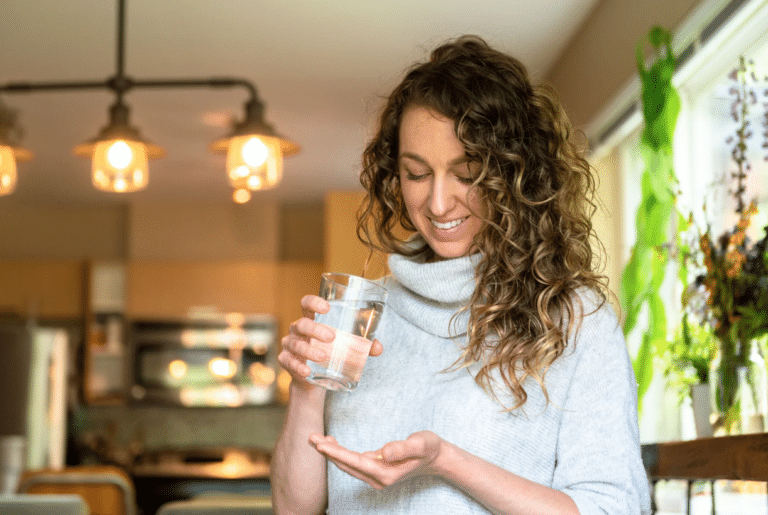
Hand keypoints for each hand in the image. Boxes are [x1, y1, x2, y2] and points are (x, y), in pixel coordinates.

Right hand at [279, 295, 382, 391]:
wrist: (312, 378)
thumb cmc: (330, 352)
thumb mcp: (345, 346)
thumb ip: (362, 345)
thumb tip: (378, 348)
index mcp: (311, 319)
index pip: (306, 304)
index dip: (314, 302)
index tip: (327, 307)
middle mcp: (298, 330)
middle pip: (302, 324)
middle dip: (316, 329)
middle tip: (332, 337)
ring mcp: (290, 345)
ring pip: (296, 344)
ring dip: (309, 350)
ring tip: (323, 357)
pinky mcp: (286, 361)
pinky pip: (288, 361)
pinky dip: (298, 366)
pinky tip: (307, 371)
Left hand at [308, 431, 443, 489]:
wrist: (437, 458)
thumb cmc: (429, 448)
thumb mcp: (421, 443)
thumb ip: (404, 448)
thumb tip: (384, 452)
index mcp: (385, 473)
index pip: (355, 461)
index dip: (336, 453)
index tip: (320, 444)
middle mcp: (378, 478)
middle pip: (346, 465)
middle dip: (327, 451)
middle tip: (310, 437)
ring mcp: (376, 477)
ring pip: (348, 465)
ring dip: (331, 453)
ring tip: (316, 439)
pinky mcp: (375, 471)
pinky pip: (353, 463)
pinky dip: (340, 454)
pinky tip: (332, 444)